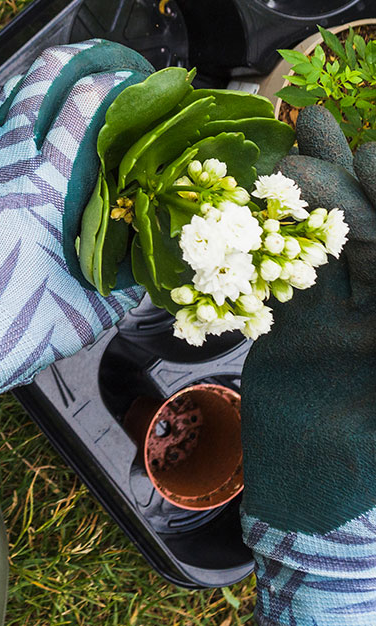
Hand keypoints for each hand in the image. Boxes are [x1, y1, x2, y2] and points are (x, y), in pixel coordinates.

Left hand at [0, 40, 153, 460]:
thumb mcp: (81, 315)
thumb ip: (122, 284)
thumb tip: (147, 265)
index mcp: (43, 187)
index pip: (82, 107)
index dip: (114, 82)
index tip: (137, 80)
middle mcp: (4, 165)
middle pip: (38, 81)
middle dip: (74, 58)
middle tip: (102, 59)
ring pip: (5, 101)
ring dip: (37, 81)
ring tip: (65, 81)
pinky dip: (7, 115)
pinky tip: (19, 130)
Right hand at [241, 106, 375, 624]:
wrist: (306, 502)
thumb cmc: (362, 470)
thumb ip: (368, 352)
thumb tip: (365, 293)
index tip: (367, 159)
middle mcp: (374, 310)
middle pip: (365, 232)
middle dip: (346, 179)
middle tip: (317, 130)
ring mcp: (336, 313)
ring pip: (324, 238)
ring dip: (313, 185)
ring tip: (302, 125)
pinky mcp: (294, 322)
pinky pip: (282, 267)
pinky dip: (271, 229)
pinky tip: (263, 187)